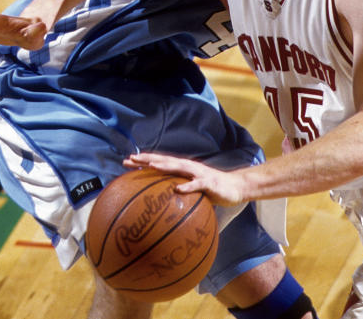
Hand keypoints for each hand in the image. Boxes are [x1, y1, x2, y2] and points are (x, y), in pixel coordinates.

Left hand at [124, 153, 245, 205]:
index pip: (160, 163)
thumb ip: (179, 193)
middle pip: (164, 161)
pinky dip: (188, 186)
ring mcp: (199, 174)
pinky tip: (178, 188)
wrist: (236, 187)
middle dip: (147, 159)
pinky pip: (197, 184)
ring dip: (165, 166)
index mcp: (183, 169)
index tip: (126, 162)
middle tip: (129, 159)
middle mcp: (189, 167)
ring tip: (150, 166)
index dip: (143, 161)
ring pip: (179, 167)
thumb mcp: (192, 190)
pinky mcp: (209, 182)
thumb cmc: (212, 190)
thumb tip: (162, 204)